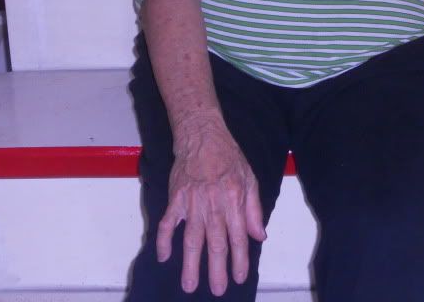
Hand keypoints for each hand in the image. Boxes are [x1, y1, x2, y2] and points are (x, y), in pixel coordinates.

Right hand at [158, 115, 266, 295]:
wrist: (202, 136)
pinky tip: (163, 257)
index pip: (239, 236)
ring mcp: (192, 202)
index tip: (239, 277)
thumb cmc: (228, 156)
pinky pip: (167, 223)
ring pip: (191, 238)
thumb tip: (260, 236)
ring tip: (189, 284)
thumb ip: (254, 209)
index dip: (239, 259)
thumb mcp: (250, 178)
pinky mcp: (175, 198)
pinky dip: (163, 240)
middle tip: (217, 290)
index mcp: (234, 199)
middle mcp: (213, 204)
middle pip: (215, 242)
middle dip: (217, 269)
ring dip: (190, 263)